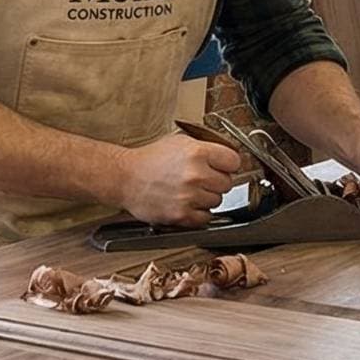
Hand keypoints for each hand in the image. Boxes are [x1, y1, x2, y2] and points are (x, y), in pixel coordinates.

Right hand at [116, 130, 241, 226]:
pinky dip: (199, 213)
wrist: (125, 177)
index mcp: (197, 152)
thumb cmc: (150, 159)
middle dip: (217, 181)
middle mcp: (195, 174)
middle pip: (227, 183)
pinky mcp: (181, 215)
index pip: (234, 161)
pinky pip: (206, 218)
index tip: (224, 166)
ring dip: (207, 198)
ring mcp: (188, 196)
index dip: (228, 164)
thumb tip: (230, 155)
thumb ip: (206, 147)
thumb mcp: (180, 142)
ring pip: (217, 201)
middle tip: (202, 179)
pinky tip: (187, 203)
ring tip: (190, 190)